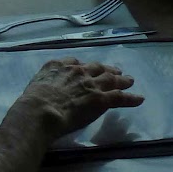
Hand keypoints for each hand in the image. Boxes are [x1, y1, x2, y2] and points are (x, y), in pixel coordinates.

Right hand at [17, 56, 144, 137]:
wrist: (42, 109)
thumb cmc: (32, 101)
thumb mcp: (36, 83)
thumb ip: (45, 82)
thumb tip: (46, 89)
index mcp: (60, 66)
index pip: (76, 63)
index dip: (85, 67)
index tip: (88, 69)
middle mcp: (78, 71)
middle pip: (97, 68)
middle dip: (107, 69)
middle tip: (115, 71)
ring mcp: (91, 85)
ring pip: (111, 80)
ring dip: (122, 80)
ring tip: (129, 80)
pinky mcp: (101, 99)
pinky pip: (120, 97)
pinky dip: (131, 98)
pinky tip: (139, 98)